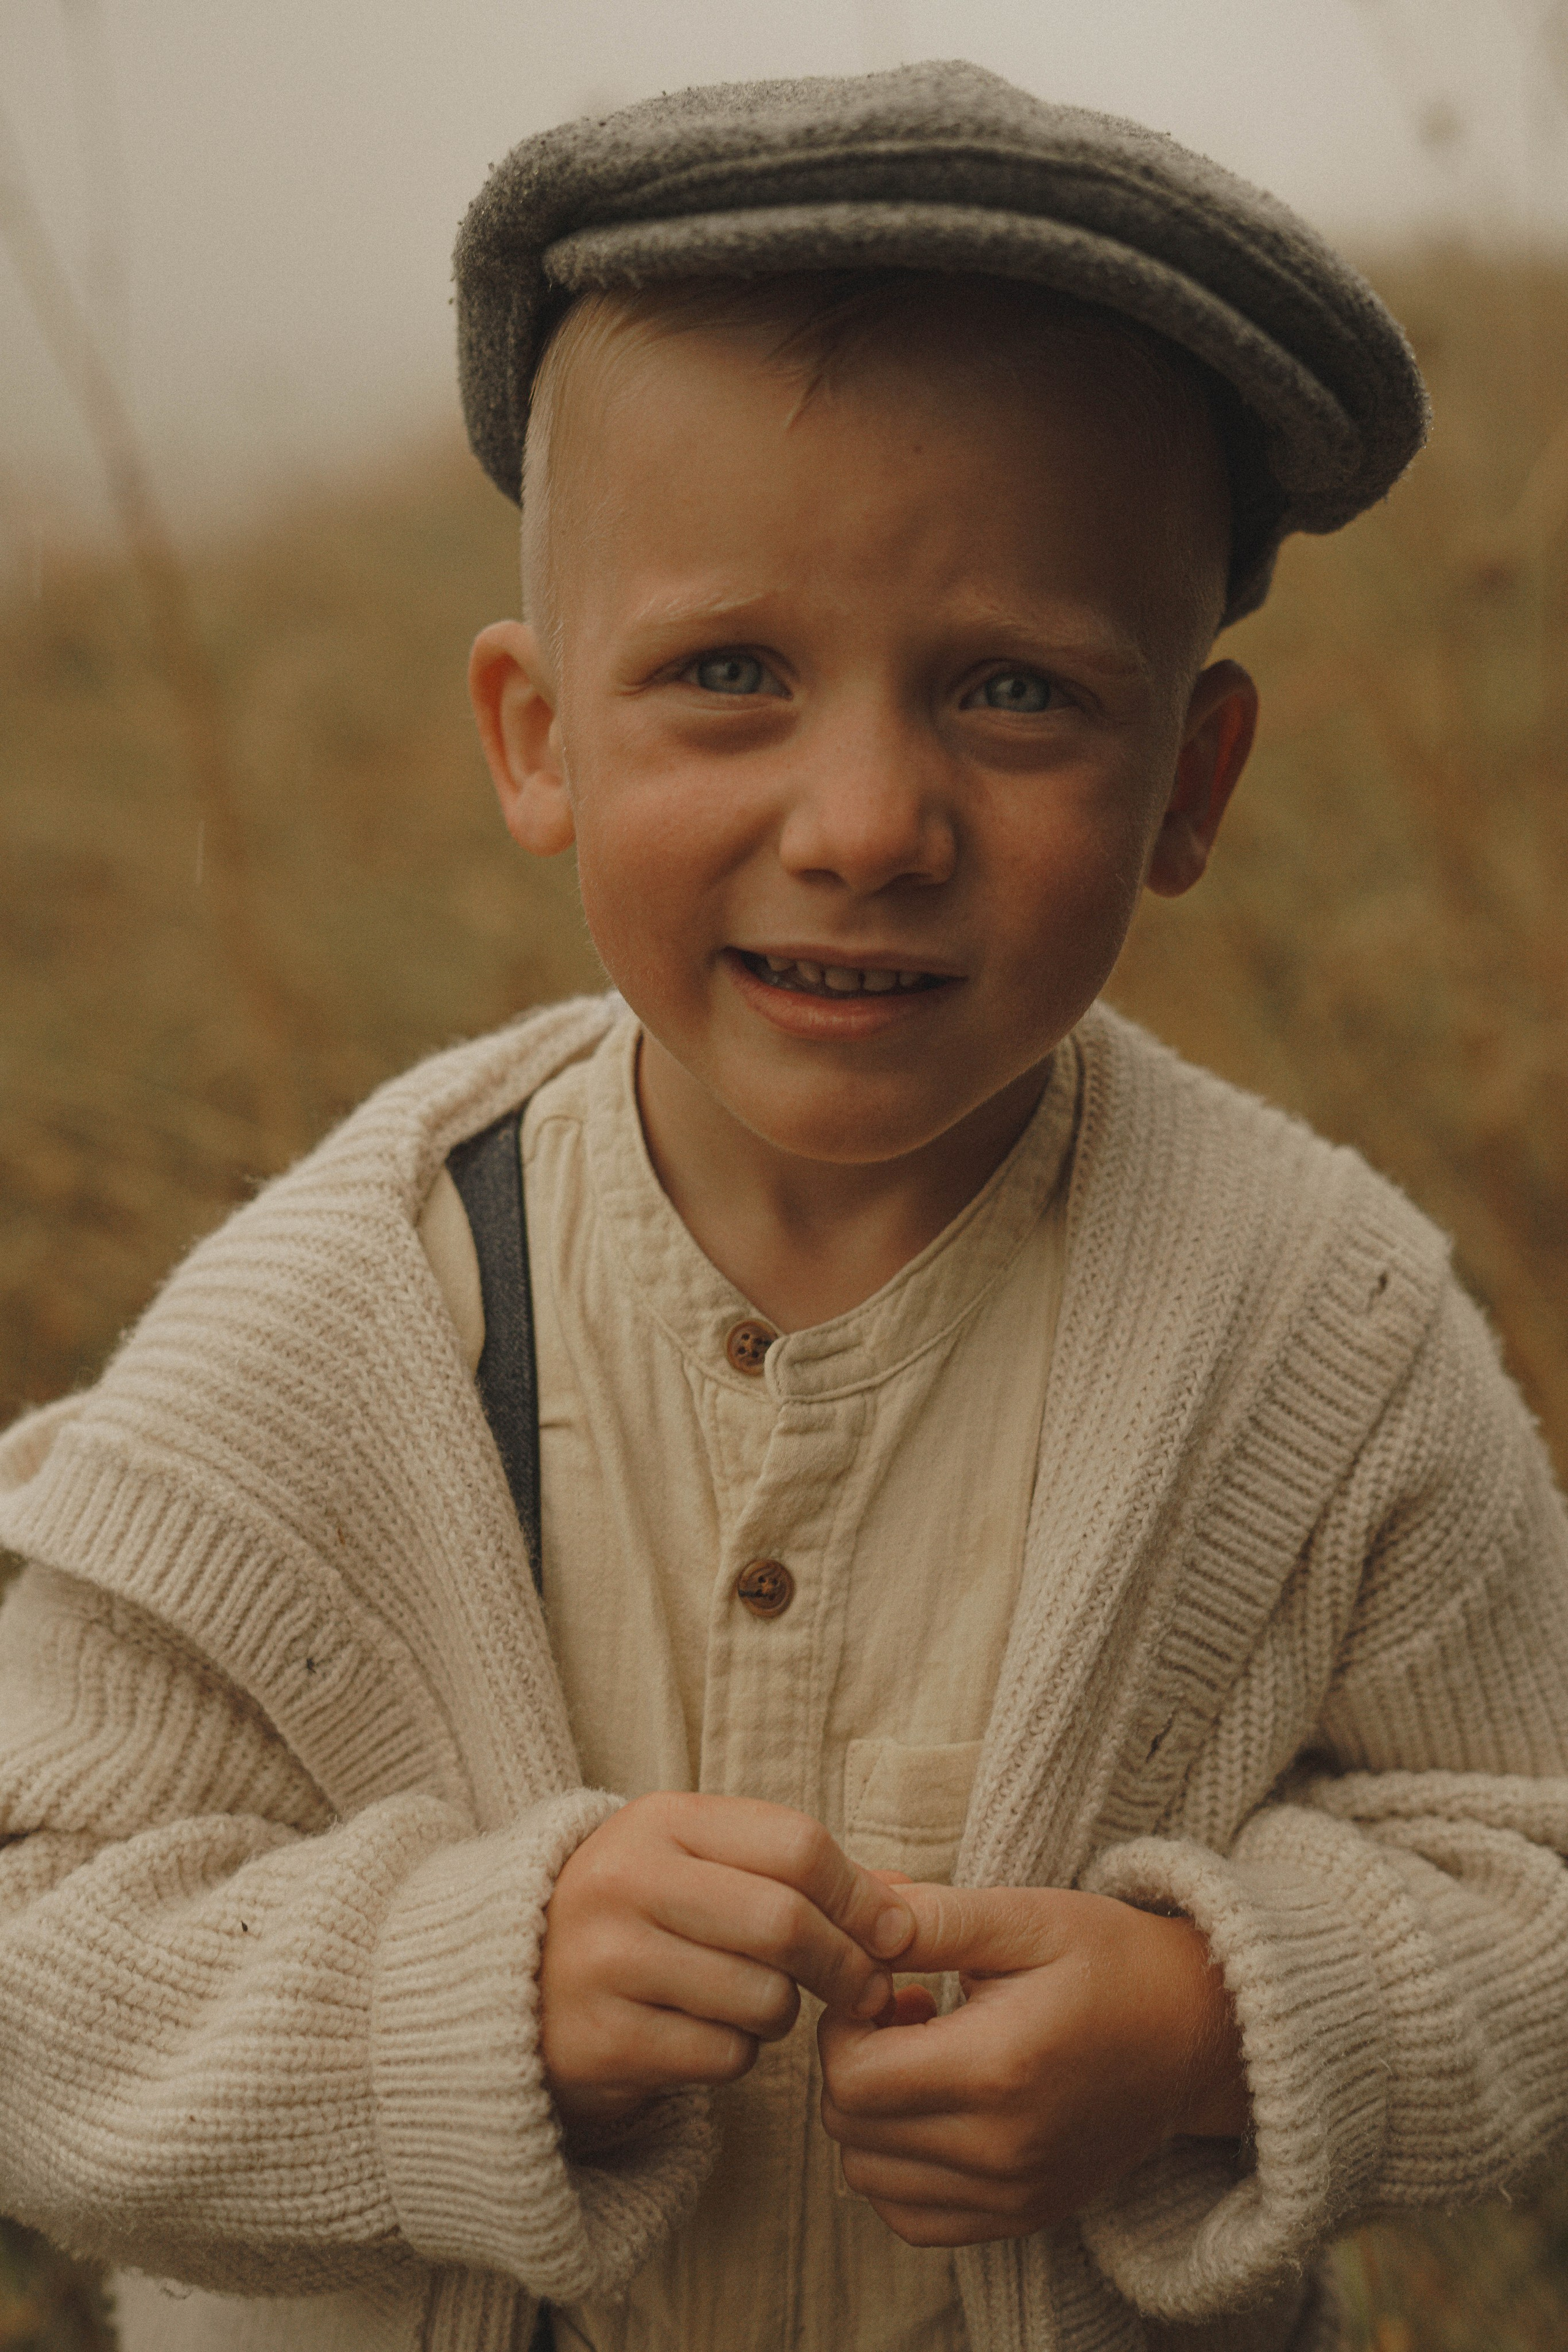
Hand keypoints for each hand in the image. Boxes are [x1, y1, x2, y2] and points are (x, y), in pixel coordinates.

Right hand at [540, 1792, 913, 2129]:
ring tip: (753, 2002)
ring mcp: (605, 1962)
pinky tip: (705, 2033)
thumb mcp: (704, 1865)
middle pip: (785, 1923)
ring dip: (783, 2014)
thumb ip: (799, 1874)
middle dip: (847, 1964)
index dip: (861, 1893)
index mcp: (660, 1821)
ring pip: (761, 1999)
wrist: (512, 1984)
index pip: (796, 1845)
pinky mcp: (601, 2040)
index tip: (894, 1931)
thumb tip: (907, 1904)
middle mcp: (626, 1882)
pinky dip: (737, 2055)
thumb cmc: (640, 1916)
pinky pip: (722, 2057)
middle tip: (870, 1989)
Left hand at [817, 1883, 1247, 2245]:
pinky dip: (898, 2168)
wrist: (1195, 2033)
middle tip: (900, 2008)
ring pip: (869, 2177)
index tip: (883, 1982)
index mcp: (998, 2069)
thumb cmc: (1110, 1962)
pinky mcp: (1022, 2215)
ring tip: (921, 2054)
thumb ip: (934, 1918)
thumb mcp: (1026, 1916)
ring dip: (870, 2114)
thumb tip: (858, 1915)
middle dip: (851, 2059)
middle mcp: (1001, 2150)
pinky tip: (935, 2106)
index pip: (850, 2075)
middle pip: (851, 2128)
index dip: (842, 2021)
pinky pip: (912, 2217)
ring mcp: (1013, 2195)